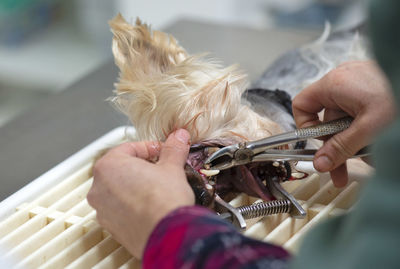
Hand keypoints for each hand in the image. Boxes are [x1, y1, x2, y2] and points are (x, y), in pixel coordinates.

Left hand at [87, 129, 193, 257]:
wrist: (167, 236)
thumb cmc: (164, 201)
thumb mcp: (172, 167)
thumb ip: (173, 149)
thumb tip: (178, 137)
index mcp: (109, 166)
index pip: (129, 148)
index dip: (150, 148)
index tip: (163, 152)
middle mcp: (99, 187)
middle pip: (121, 169)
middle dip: (142, 167)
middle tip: (161, 169)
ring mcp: (102, 210)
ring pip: (120, 190)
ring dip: (137, 186)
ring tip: (158, 189)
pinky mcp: (111, 227)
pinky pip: (121, 209)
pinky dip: (134, 205)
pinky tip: (152, 206)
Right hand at [292, 61, 395, 186]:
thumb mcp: (369, 129)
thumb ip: (341, 148)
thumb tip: (320, 163)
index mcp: (335, 84)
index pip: (302, 105)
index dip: (306, 128)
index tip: (319, 146)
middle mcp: (343, 80)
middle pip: (327, 119)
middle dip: (336, 146)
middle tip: (340, 169)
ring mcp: (358, 83)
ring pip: (346, 120)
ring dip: (355, 142)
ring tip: (371, 158)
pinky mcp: (371, 88)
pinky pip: (360, 114)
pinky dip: (366, 131)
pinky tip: (377, 144)